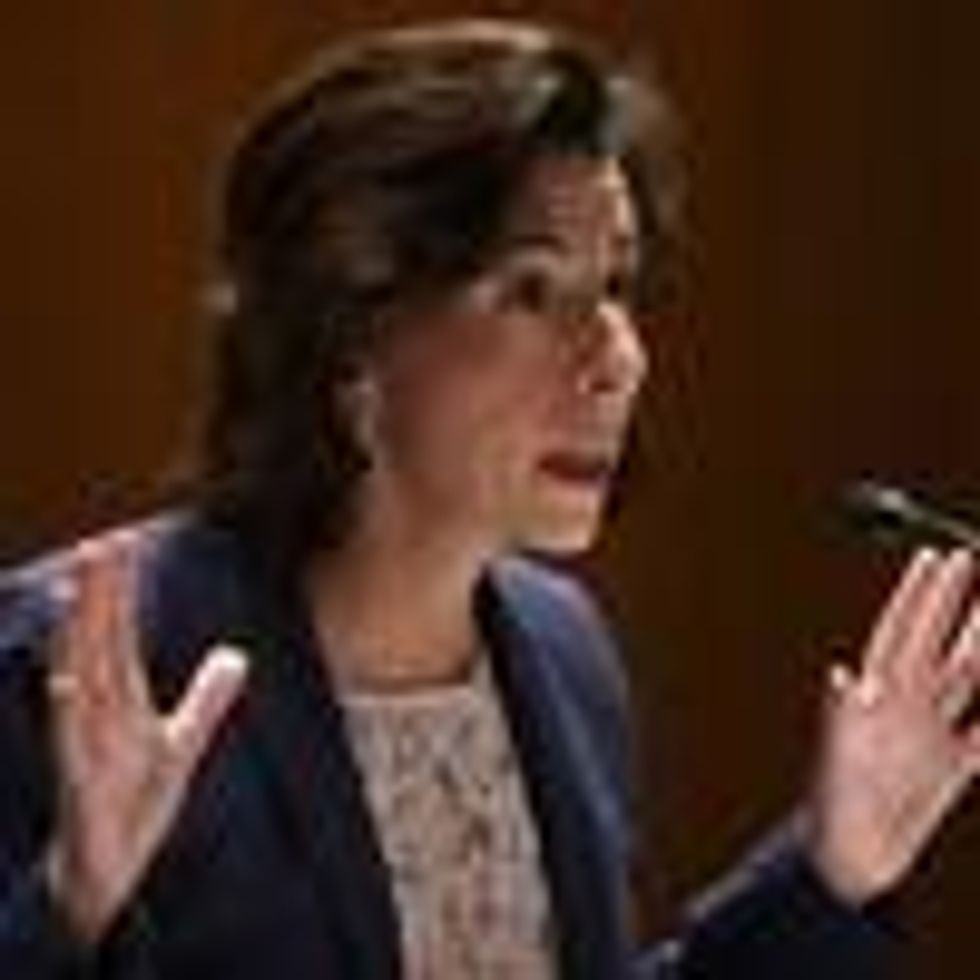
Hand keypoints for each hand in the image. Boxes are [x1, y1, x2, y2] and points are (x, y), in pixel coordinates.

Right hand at [43, 530, 248, 942]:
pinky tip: (65, 680)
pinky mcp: (81, 783)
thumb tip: (236, 655)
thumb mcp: (181, 743)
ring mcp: (86, 745)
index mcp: (121, 702)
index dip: (120, 591)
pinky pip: (73, 744)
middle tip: (100, 543)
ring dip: (78, 636)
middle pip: (100, 643)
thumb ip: (207, 698)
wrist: (107, 870)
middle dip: (100, 595)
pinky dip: (69, 712)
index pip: (120, 635)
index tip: (120, 543)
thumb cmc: (133, 802)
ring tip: (78, 591)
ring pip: (81, 679)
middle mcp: (98, 714)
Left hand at [804, 548, 979, 904]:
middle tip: (968, 554)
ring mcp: (926, 734)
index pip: (899, 633)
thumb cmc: (835, 813)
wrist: (851, 865)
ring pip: (964, 678)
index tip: (934, 554)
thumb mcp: (835, 764)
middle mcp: (902, 706)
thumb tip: (841, 674)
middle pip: (933, 642)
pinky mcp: (947, 771)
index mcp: (876, 698)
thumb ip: (840, 720)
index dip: (916, 595)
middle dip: (949, 600)